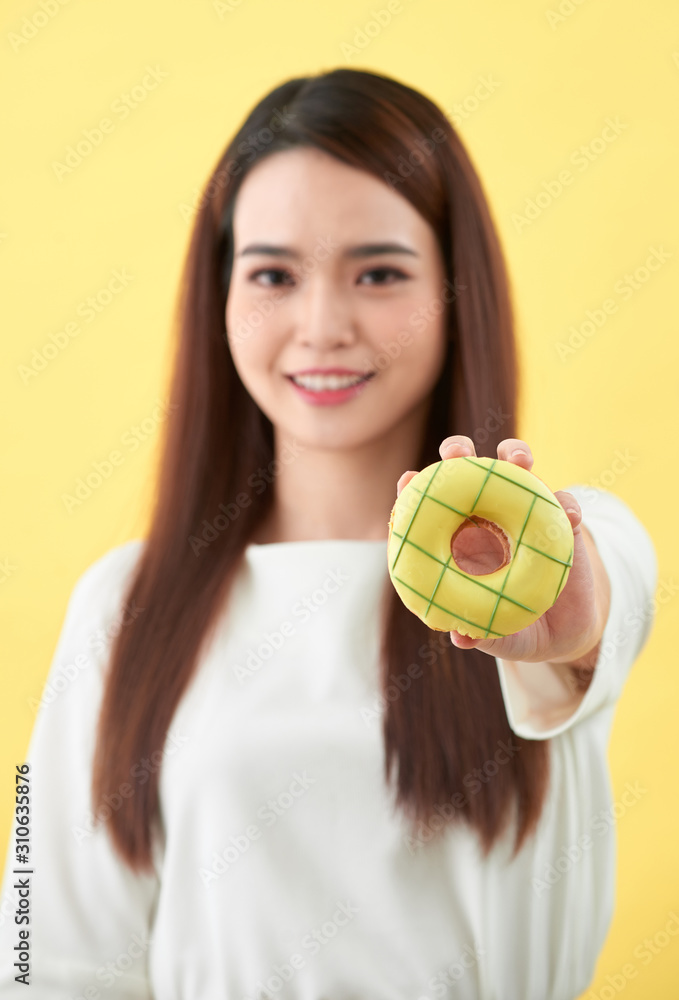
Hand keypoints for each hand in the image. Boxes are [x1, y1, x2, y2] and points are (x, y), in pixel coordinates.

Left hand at [396, 435, 605, 664]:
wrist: (561, 633)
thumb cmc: (513, 625)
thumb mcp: (497, 633)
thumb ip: (479, 632)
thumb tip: (461, 638)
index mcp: (458, 537)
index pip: (432, 504)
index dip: (416, 487)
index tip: (407, 480)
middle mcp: (488, 515)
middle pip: (469, 469)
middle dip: (458, 452)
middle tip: (457, 454)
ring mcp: (526, 512)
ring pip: (518, 469)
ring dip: (516, 455)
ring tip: (518, 461)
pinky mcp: (562, 521)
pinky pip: (566, 504)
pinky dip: (567, 504)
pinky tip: (570, 516)